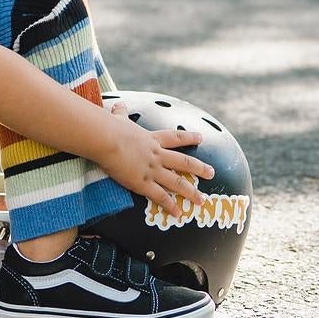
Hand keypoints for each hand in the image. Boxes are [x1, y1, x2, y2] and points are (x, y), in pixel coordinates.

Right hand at [102, 101, 212, 218]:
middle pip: (183, 162)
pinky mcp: (143, 183)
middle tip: (211, 173)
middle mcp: (157, 155)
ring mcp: (152, 170)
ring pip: (176, 183)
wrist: (107, 139)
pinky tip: (178, 213)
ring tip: (201, 200)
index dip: (189, 137)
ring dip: (190, 192)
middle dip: (199, 168)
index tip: (201, 137)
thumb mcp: (118, 119)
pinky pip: (160, 197)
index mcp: (151, 139)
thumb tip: (118, 104)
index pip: (175, 138)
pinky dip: (170, 205)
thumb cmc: (110, 128)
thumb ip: (120, 113)